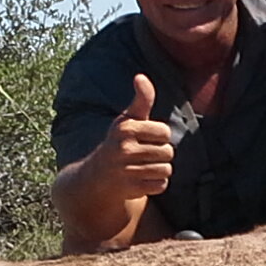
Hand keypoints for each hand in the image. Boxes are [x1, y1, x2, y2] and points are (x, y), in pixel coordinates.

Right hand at [92, 74, 174, 198]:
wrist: (97, 176)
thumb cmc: (120, 142)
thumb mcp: (128, 119)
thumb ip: (142, 99)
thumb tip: (140, 76)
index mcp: (125, 128)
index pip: (164, 132)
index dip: (160, 136)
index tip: (146, 138)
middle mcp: (123, 148)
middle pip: (168, 152)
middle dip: (161, 154)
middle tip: (144, 155)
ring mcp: (126, 170)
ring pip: (166, 169)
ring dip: (160, 169)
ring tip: (143, 167)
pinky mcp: (130, 189)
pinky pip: (161, 184)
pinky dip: (156, 184)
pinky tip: (142, 179)